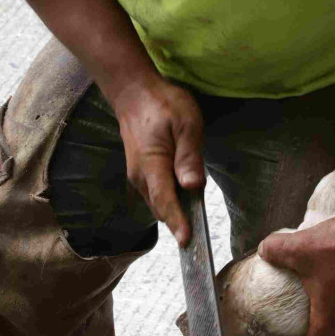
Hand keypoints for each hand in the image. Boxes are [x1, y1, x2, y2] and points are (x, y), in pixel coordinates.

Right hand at [111, 78, 204, 245]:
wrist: (133, 93)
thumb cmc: (163, 103)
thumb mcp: (186, 122)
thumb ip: (189, 155)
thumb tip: (192, 186)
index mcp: (152, 163)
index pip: (165, 200)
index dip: (177, 222)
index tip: (188, 241)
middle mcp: (140, 176)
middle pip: (162, 208)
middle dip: (179, 224)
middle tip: (201, 241)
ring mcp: (138, 176)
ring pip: (158, 203)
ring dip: (175, 214)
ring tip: (195, 224)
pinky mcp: (141, 174)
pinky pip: (156, 194)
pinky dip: (170, 202)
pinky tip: (184, 199)